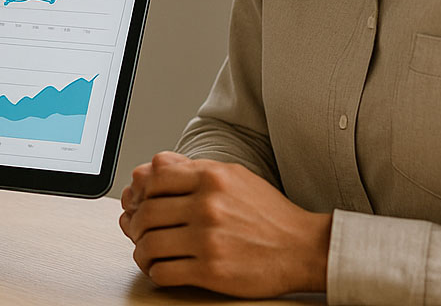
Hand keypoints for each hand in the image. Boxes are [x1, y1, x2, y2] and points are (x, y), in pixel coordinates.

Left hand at [118, 152, 330, 296]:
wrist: (303, 248)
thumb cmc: (269, 214)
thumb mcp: (234, 176)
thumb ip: (194, 170)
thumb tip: (153, 168)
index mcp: (211, 177)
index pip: (154, 176)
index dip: (142, 190)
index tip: (142, 201)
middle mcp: (207, 205)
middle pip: (147, 211)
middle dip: (136, 224)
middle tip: (139, 230)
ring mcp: (208, 239)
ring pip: (150, 243)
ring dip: (142, 250)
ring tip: (148, 252)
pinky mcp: (211, 271)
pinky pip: (164, 271)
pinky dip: (154, 272)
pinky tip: (161, 269)